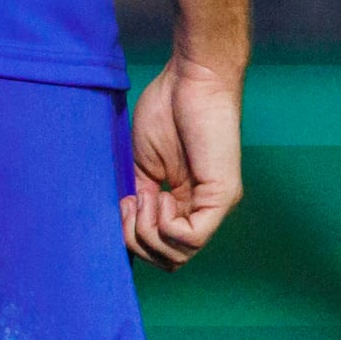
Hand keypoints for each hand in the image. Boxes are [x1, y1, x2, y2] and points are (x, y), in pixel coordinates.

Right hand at [125, 54, 243, 264]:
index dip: (132, 238)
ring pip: (179, 255)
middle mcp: (203, 210)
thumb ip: (136, 198)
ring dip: (148, 232)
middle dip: (136, 240)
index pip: (162, 247)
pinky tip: (158, 196)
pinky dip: (164, 226)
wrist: (190, 81)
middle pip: (168, 259)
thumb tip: (119, 229)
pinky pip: (191, 238)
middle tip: (129, 202)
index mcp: (184, 202)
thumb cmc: (166, 111)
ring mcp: (215, 205)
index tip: (120, 205)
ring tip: (143, 196)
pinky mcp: (221, 195)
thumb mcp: (140, 165)